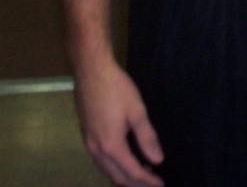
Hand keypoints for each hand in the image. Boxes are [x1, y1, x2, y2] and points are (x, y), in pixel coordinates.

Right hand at [73, 57, 164, 185]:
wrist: (91, 69)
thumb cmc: (115, 87)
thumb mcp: (136, 110)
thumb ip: (147, 137)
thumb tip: (158, 159)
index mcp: (111, 145)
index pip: (132, 172)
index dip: (147, 181)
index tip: (160, 184)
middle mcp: (96, 149)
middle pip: (116, 176)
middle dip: (135, 184)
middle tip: (152, 183)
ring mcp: (88, 142)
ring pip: (106, 170)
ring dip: (123, 176)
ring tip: (141, 173)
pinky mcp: (86, 133)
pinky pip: (99, 160)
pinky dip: (113, 166)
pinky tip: (122, 158)